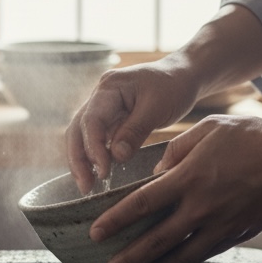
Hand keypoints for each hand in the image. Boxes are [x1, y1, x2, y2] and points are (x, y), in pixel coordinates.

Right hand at [66, 4, 261, 194]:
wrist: (183, 75)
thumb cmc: (173, 86)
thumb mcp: (157, 108)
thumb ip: (135, 131)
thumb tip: (116, 157)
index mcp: (109, 87)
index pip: (91, 120)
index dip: (94, 147)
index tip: (103, 171)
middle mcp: (100, 95)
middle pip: (78, 128)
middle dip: (78, 158)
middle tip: (85, 187)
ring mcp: (104, 107)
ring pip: (83, 135)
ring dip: (83, 160)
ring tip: (87, 186)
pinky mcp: (112, 118)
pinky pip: (97, 138)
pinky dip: (95, 155)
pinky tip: (98, 174)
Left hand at [88, 113, 261, 262]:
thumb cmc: (250, 136)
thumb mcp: (207, 129)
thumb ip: (176, 149)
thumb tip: (157, 172)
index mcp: (189, 177)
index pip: (142, 203)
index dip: (117, 220)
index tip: (96, 233)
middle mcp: (202, 206)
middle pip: (156, 240)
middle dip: (128, 258)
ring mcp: (221, 224)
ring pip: (181, 256)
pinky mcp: (238, 234)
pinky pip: (205, 254)